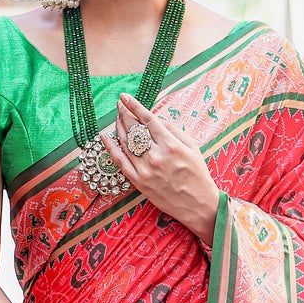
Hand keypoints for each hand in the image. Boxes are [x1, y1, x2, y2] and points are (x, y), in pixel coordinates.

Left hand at [107, 93, 219, 245]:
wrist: (197, 205)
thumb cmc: (198, 175)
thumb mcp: (193, 147)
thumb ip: (174, 130)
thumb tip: (156, 119)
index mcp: (170, 144)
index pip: (147, 119)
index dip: (134, 106)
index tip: (125, 97)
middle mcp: (156, 155)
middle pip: (134, 129)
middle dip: (124, 114)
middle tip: (119, 105)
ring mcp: (145, 170)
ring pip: (126, 143)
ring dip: (119, 128)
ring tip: (117, 118)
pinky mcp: (139, 182)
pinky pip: (121, 162)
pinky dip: (111, 148)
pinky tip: (105, 137)